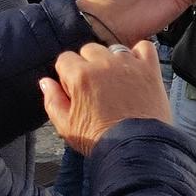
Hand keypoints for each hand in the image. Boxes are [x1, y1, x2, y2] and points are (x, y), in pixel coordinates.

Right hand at [41, 41, 169, 154]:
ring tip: (114, 82)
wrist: (135, 148)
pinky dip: (139, 54)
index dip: (68, 75)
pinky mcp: (149, 69)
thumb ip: (52, 100)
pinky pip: (144, 47)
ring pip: (113, 48)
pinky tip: (134, 69)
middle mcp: (104, 64)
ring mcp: (129, 64)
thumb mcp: (65, 125)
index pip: (65, 59)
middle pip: (89, 50)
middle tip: (94, 88)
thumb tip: (45, 82)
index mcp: (81, 76)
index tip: (75, 89)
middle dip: (88, 65)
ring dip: (111, 60)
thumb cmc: (99, 139)